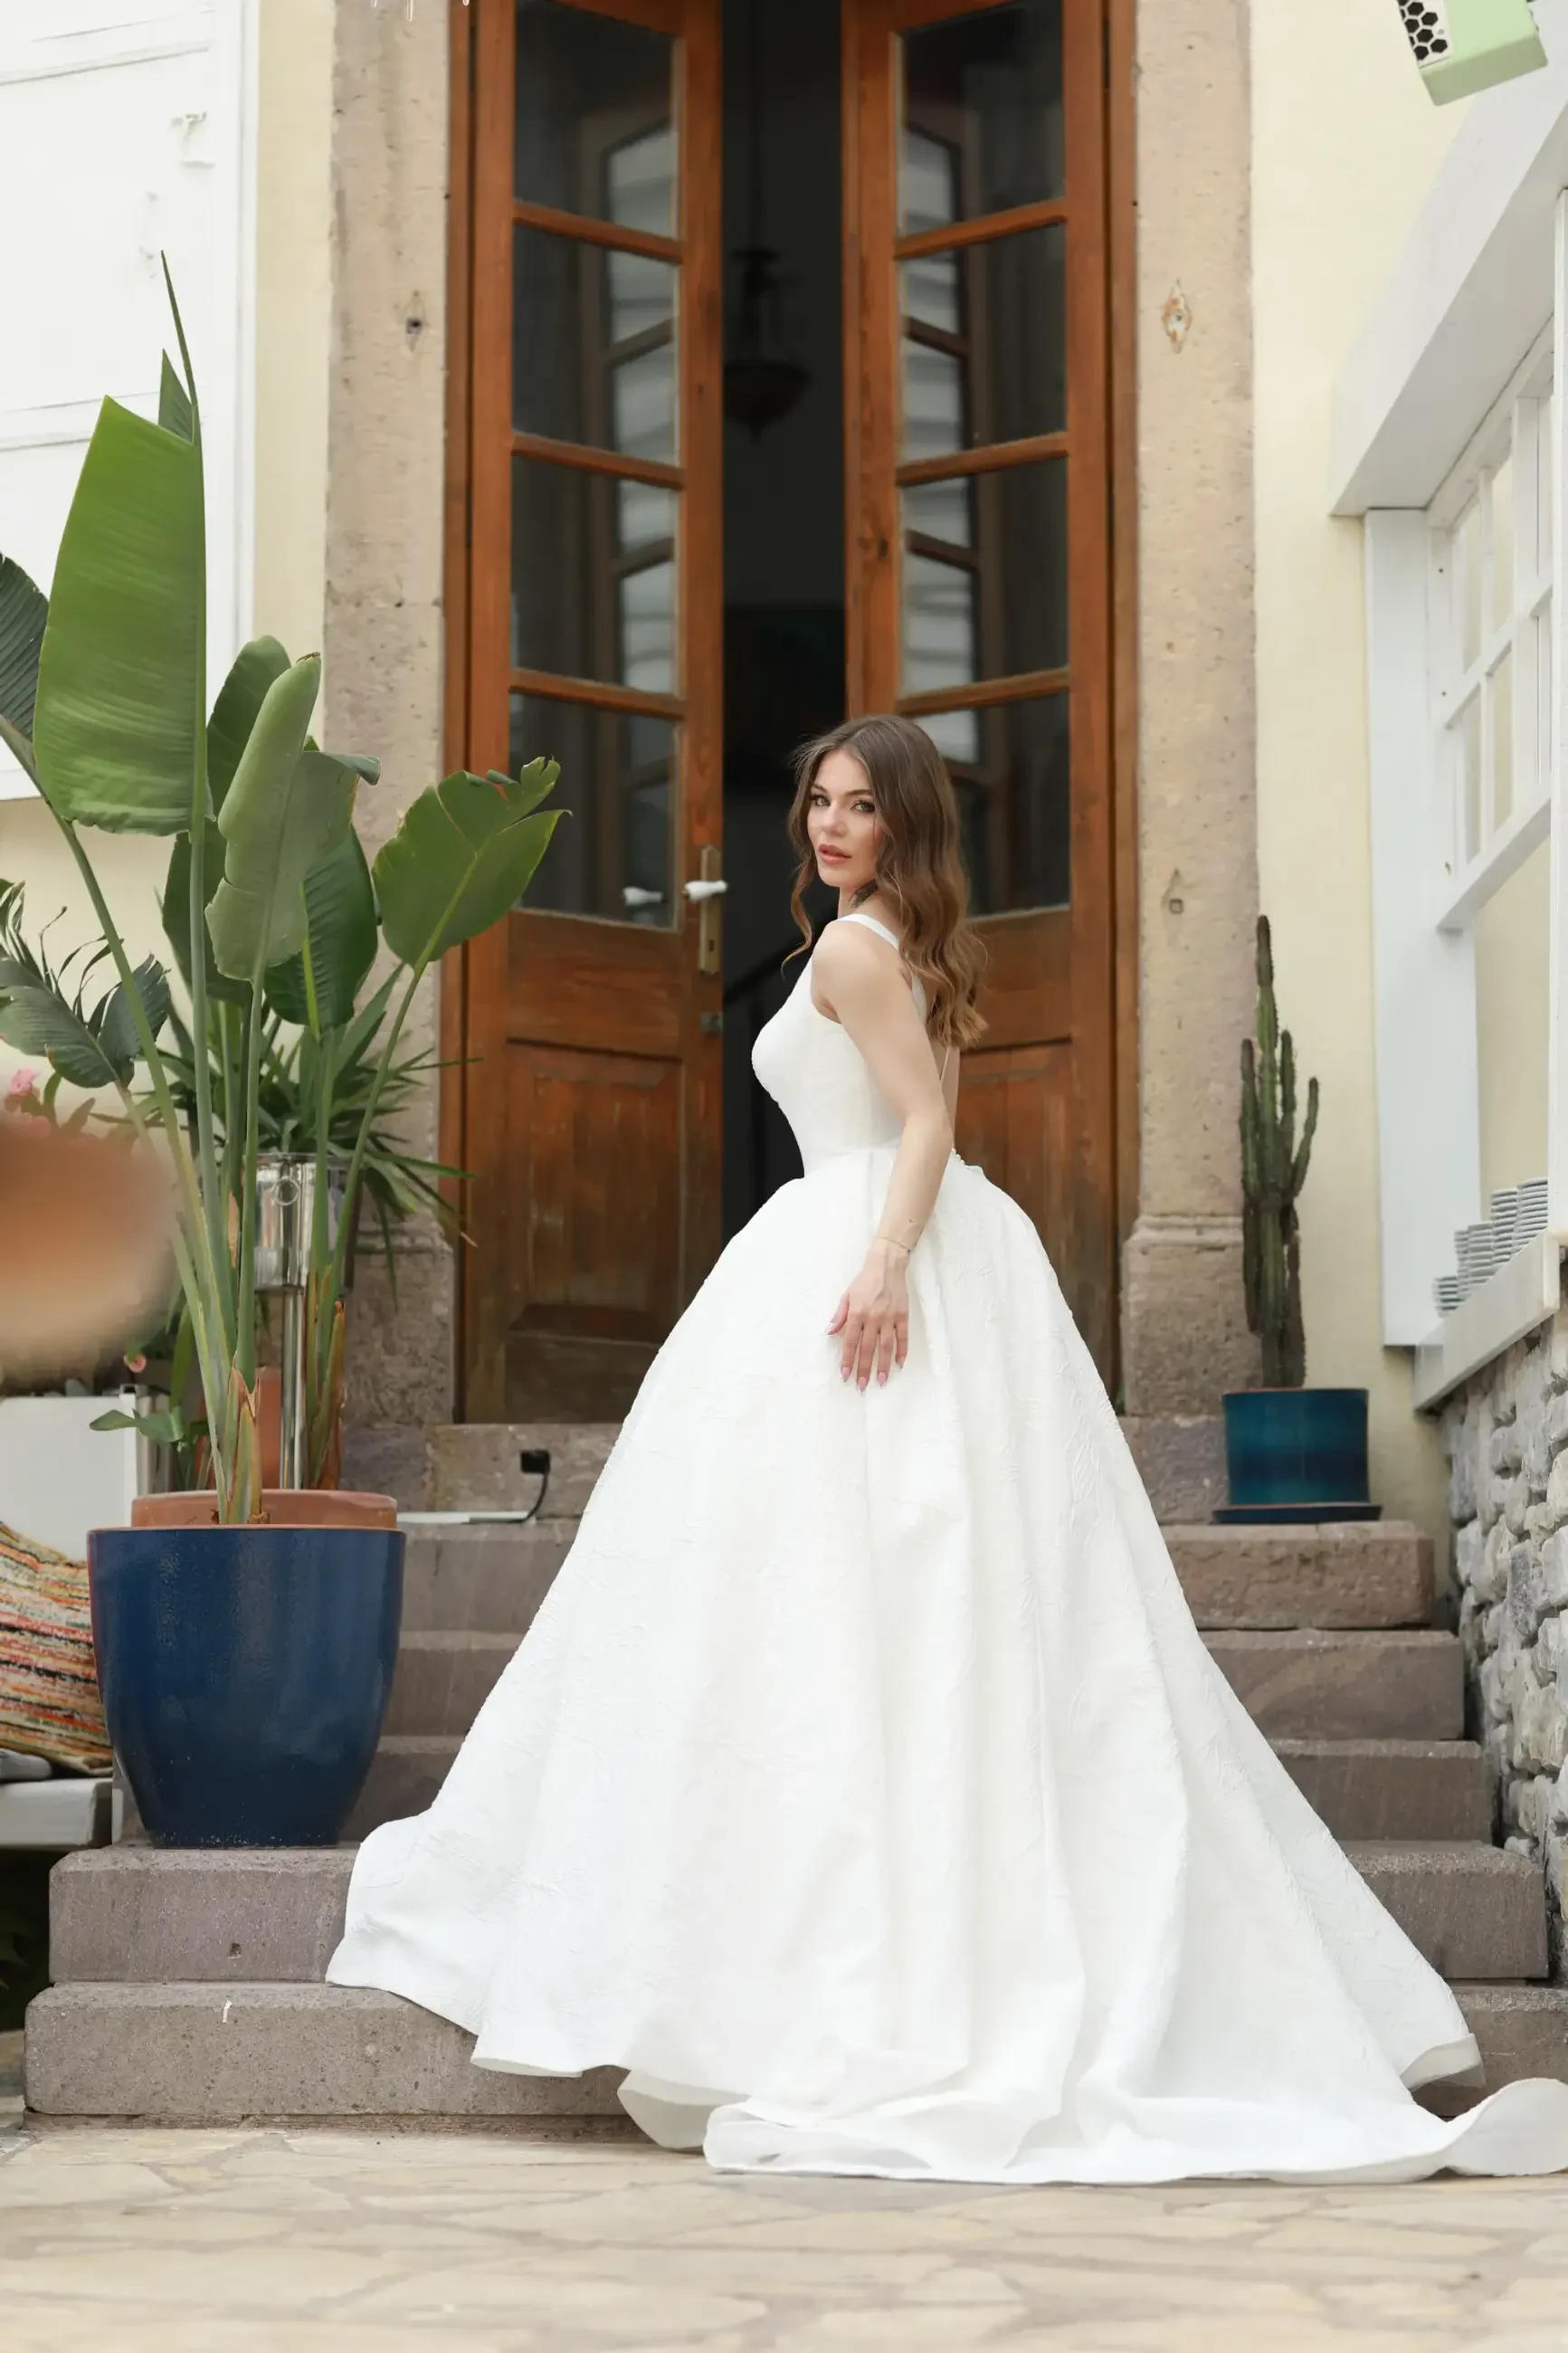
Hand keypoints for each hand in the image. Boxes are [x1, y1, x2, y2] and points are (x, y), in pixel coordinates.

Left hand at [828, 1241, 909, 1388]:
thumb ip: (839, 1316)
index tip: (846, 1375)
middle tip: (862, 1386)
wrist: (886, 1265)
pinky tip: (899, 1364)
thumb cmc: (864, 1281)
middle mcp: (873, 1318)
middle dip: (864, 1369)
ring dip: (883, 1365)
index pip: (850, 1342)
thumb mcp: (847, 1296)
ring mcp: (889, 1318)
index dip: (848, 1360)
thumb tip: (829, 1332)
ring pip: (886, 1347)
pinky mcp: (903, 1315)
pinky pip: (903, 1337)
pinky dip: (902, 1351)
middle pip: (867, 1348)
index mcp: (857, 1313)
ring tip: (881, 1381)